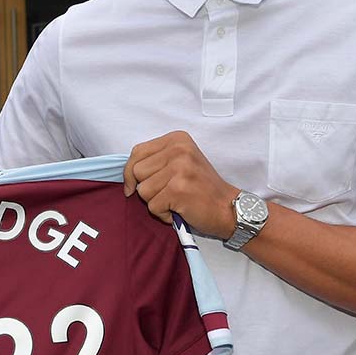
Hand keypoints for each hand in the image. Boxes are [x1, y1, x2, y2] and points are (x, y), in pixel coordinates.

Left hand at [123, 131, 239, 239]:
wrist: (228, 208)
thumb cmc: (201, 189)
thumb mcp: (180, 163)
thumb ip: (155, 162)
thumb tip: (127, 177)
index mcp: (177, 139)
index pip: (137, 152)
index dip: (130, 172)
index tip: (132, 186)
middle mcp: (179, 149)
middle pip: (137, 171)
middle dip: (147, 188)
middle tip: (168, 193)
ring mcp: (179, 168)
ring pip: (143, 190)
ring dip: (156, 202)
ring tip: (175, 202)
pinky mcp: (178, 189)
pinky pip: (153, 206)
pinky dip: (163, 215)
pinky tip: (180, 211)